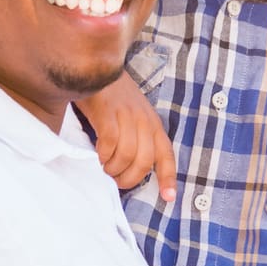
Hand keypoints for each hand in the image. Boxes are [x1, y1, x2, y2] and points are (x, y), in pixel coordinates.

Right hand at [76, 72, 176, 200]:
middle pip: (144, 162)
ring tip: (105, 168)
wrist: (99, 67)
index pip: (166, 155)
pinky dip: (103, 155)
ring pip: (127, 155)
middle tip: (116, 180)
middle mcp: (144, 121)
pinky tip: (98, 155)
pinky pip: (110, 143)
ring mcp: (127, 116)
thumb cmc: (114, 96)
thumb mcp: (135, 116)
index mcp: (154, 124)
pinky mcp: (107, 112)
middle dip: (129, 179)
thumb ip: (138, 137)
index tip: (168, 199)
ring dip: (113, 169)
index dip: (168, 178)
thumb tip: (132, 167)